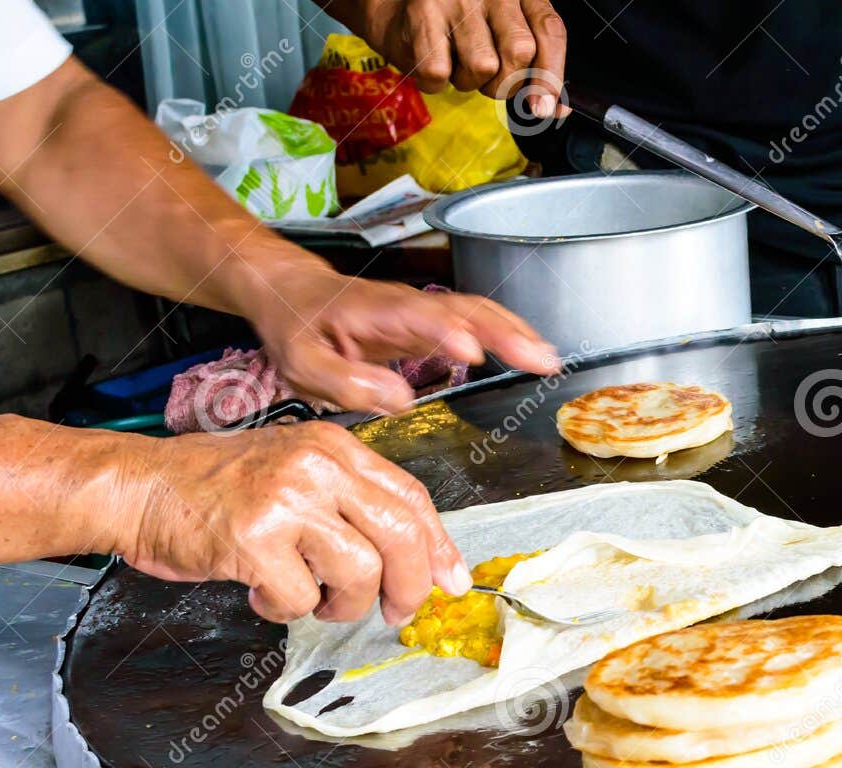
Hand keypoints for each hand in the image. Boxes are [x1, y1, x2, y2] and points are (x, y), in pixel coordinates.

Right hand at [117, 422, 470, 624]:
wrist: (138, 488)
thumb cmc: (211, 490)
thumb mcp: (292, 474)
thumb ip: (349, 505)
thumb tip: (416, 558)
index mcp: (333, 448)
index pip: (411, 497)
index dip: (439, 546)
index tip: (452, 580)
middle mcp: (317, 465)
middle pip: (401, 534)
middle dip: (409, 586)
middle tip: (395, 611)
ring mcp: (287, 498)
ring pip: (359, 572)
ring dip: (340, 604)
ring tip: (309, 596)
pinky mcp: (256, 537)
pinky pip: (300, 597)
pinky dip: (284, 609)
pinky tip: (260, 590)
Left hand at [245, 262, 558, 413]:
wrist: (293, 293)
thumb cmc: (296, 327)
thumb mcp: (302, 362)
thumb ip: (346, 381)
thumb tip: (399, 399)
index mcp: (372, 311)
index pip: (415, 316)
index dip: (444, 331)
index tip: (470, 352)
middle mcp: (406, 305)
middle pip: (463, 310)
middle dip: (503, 333)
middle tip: (539, 359)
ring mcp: (422, 311)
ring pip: (477, 312)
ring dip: (515, 332)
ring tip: (548, 359)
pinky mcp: (431, 322)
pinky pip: (476, 321)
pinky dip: (507, 333)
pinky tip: (530, 350)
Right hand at [337, 0, 568, 113]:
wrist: (392, 5)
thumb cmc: (456, 25)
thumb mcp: (502, 34)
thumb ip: (533, 67)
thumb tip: (554, 109)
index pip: (549, 31)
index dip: (550, 76)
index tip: (543, 108)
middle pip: (520, 53)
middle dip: (505, 82)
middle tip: (487, 76)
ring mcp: (456, 0)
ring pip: (483, 68)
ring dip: (469, 82)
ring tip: (455, 61)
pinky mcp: (423, 15)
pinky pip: (440, 75)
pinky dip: (435, 83)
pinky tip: (432, 60)